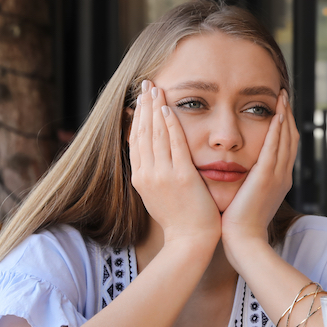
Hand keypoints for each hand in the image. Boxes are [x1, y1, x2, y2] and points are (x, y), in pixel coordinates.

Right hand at [128, 81, 220, 247]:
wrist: (190, 241)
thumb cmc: (180, 220)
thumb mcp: (158, 196)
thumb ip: (154, 175)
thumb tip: (151, 158)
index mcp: (140, 179)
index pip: (135, 140)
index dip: (136, 117)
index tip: (139, 100)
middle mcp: (147, 174)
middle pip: (142, 132)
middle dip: (143, 106)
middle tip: (145, 84)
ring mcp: (163, 175)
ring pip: (155, 134)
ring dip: (154, 108)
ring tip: (155, 89)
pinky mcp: (181, 177)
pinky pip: (174, 144)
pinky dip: (169, 125)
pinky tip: (168, 109)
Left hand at [222, 91, 298, 248]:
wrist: (243, 241)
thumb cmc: (239, 224)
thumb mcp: (248, 198)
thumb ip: (248, 182)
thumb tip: (238, 171)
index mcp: (278, 180)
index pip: (285, 146)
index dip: (284, 126)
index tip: (279, 109)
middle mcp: (283, 175)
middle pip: (291, 138)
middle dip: (288, 115)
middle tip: (284, 96)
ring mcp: (277, 175)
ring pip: (286, 138)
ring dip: (285, 115)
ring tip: (282, 97)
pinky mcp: (266, 177)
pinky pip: (274, 147)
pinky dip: (277, 129)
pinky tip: (276, 114)